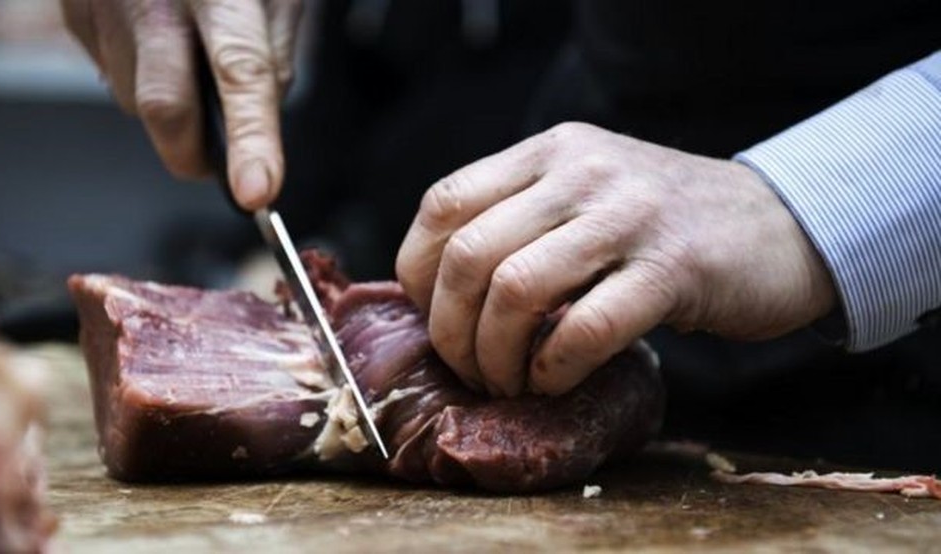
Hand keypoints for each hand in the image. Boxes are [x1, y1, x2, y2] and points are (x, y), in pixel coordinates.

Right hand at [60, 0, 301, 208]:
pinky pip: (114, 75)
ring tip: (189, 62)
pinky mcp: (74, 14)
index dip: (251, 139)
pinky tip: (158, 44)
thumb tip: (259, 118)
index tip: (256, 191)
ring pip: (137, 99)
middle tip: (219, 167)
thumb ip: (271, 50)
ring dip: (171, 109)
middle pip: (165, 106)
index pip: (241, 73)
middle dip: (193, 154)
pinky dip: (143, 79)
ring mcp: (103, 6)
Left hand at [396, 122, 835, 396]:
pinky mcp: (674, 269)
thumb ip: (520, 219)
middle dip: (451, 331)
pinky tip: (554, 381)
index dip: (418, 272)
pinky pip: (585, 328)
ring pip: (516, 290)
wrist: (779, 225)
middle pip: (469, 255)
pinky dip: (554, 368)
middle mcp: (582, 172)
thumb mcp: (585, 194)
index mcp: (549, 151)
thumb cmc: (663, 227)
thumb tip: (439, 291)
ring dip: (496, 357)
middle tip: (470, 370)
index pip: (444, 204)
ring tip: (508, 382)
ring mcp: (629, 216)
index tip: (431, 317)